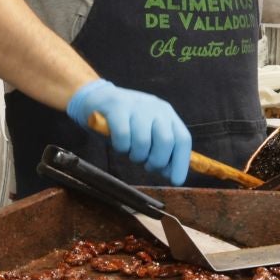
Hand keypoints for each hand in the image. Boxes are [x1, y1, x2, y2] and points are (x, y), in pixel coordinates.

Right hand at [65, 80, 191, 185]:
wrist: (97, 99)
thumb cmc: (125, 124)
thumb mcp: (147, 135)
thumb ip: (160, 152)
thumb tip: (172, 175)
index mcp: (168, 114)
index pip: (183, 139)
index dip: (181, 163)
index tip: (176, 181)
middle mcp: (156, 108)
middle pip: (166, 141)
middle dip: (156, 161)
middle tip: (146, 165)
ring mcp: (137, 106)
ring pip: (143, 142)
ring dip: (135, 155)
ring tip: (129, 151)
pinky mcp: (117, 107)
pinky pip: (123, 137)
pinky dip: (120, 147)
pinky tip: (118, 143)